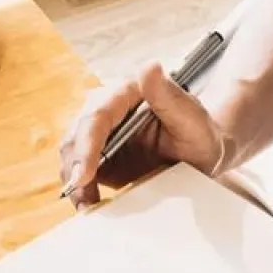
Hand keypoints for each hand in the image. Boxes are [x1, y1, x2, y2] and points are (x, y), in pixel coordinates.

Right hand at [59, 62, 231, 209]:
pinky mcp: (96, 155)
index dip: (86, 146)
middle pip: (76, 135)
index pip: (97, 117)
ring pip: (71, 154)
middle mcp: (106, 109)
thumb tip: (149, 67)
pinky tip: (88, 203)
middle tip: (82, 197)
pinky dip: (79, 189)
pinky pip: (77, 170)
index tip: (83, 174)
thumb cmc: (201, 135)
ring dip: (74, 181)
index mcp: (126, 93)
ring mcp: (98, 133)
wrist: (201, 155)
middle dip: (74, 167)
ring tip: (86, 205)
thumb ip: (170, 96)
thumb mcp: (193, 118)